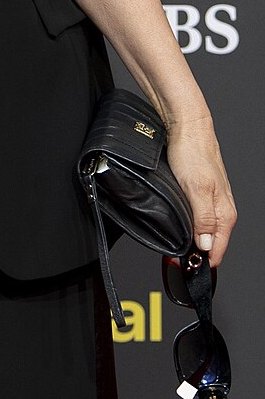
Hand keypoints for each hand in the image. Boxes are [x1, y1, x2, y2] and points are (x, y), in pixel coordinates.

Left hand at [167, 115, 235, 266]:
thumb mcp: (196, 189)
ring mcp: (211, 202)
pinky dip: (187, 227)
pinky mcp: (200, 194)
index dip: (201, 263)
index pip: (217, 249)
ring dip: (190, 241)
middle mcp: (221, 210)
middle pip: (211, 243)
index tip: (184, 269)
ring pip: (203, 231)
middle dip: (194, 255)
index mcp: (224, 213)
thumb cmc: (193, 154)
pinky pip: (197, 218)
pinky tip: (177, 227)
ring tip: (174, 248)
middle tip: (174, 261)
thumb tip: (207, 246)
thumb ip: (203, 219)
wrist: (187, 130)